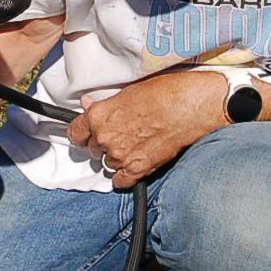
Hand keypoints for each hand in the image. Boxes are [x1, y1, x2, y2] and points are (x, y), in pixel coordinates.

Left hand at [67, 71, 226, 188]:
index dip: (82, 132)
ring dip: (116, 158)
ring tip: (133, 144)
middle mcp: (106, 137)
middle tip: (119, 133)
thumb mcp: (131, 89)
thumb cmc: (168, 91)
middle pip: (92, 149)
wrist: (194, 105)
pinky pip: (121, 182)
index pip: (75, 132)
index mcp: (100, 115)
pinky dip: (125, 176)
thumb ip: (107, 103)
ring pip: (107, 164)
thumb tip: (91, 105)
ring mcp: (122, 156)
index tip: (86, 132)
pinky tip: (134, 164)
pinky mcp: (139, 169)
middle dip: (102, 143)